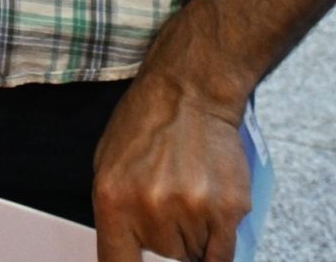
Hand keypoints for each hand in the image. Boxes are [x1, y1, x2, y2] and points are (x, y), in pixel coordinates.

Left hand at [91, 74, 251, 261]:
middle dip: (166, 246)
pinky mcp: (227, 209)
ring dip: (193, 240)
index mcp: (113, 201)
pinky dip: (217, 248)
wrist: (190, 90)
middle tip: (169, 213)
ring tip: (189, 200)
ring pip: (193, 257)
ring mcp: (191, 211)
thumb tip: (132, 254)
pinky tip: (212, 224)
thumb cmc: (145, 124)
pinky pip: (223, 255)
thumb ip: (118, 216)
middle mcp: (150, 210)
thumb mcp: (109, 167)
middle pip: (162, 261)